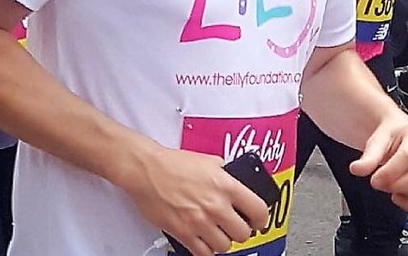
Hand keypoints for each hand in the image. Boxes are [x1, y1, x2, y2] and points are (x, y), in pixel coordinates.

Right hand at [121, 148, 268, 255]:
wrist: (146, 170)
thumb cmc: (173, 163)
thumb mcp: (208, 160)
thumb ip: (226, 174)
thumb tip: (237, 183)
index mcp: (226, 185)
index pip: (258, 210)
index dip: (261, 219)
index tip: (258, 221)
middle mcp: (216, 205)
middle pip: (243, 234)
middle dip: (241, 231)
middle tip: (235, 226)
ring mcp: (199, 222)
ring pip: (225, 246)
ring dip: (222, 241)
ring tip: (216, 232)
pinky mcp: (183, 233)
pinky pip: (203, 253)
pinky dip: (206, 250)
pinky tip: (203, 241)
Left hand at [350, 117, 407, 213]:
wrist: (399, 136)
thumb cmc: (391, 137)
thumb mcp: (377, 140)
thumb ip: (368, 156)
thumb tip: (356, 169)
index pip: (406, 157)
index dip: (388, 172)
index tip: (374, 179)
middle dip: (396, 185)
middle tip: (380, 183)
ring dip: (404, 194)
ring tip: (389, 186)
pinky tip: (399, 198)